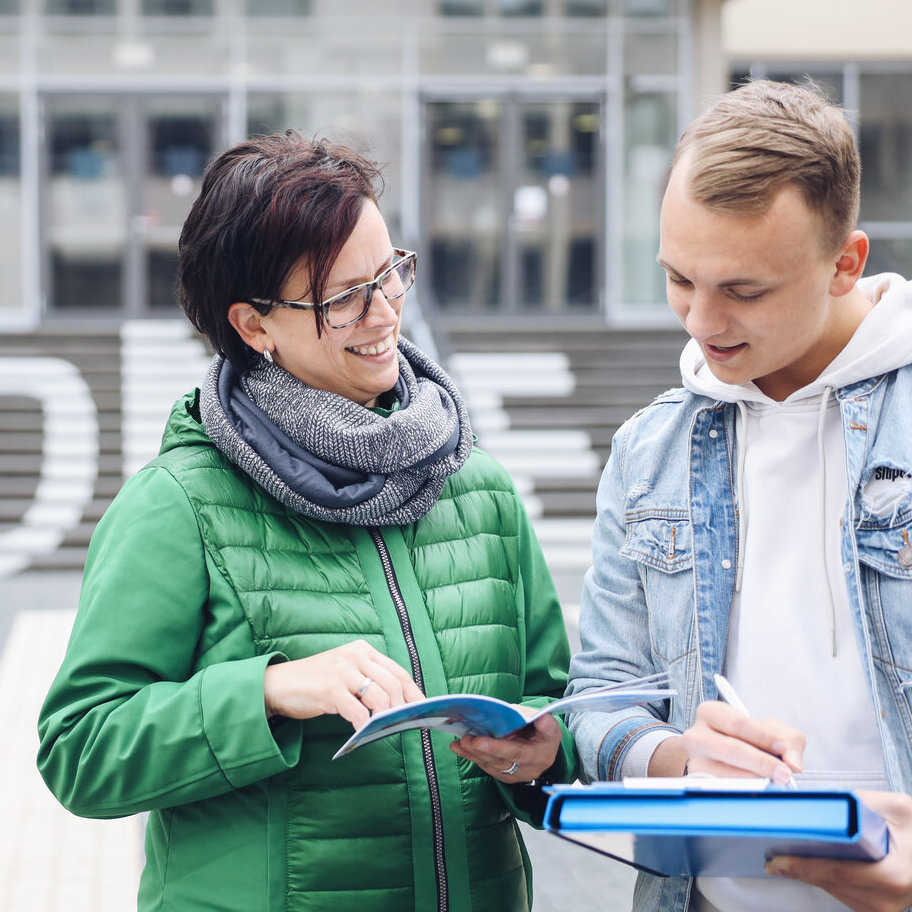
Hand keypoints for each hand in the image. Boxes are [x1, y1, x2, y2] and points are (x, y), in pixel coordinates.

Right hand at [264, 639, 424, 728]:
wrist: (278, 684)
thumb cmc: (316, 681)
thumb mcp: (346, 671)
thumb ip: (369, 680)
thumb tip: (399, 703)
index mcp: (362, 650)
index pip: (398, 670)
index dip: (414, 691)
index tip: (424, 707)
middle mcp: (355, 656)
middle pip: (393, 683)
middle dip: (404, 706)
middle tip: (408, 722)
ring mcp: (343, 672)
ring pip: (380, 697)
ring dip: (387, 717)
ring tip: (386, 728)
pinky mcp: (330, 690)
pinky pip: (357, 712)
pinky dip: (364, 725)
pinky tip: (363, 732)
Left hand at [449, 711, 561, 782]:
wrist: (544, 749)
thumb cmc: (544, 733)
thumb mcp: (551, 727)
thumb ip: (546, 724)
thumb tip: (542, 719)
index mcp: (540, 755)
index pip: (518, 753)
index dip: (497, 748)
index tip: (479, 741)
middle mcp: (527, 769)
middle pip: (501, 760)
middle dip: (481, 750)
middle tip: (466, 739)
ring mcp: (514, 774)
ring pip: (491, 765)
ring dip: (473, 753)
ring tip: (460, 742)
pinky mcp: (504, 775)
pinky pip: (485, 766)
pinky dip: (471, 756)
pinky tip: (458, 747)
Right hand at [681, 700, 804, 784]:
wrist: (724, 756)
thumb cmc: (747, 739)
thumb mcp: (769, 729)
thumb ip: (788, 739)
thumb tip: (793, 763)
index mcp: (710, 712)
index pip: (737, 723)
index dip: (763, 736)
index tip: (782, 748)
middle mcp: (696, 736)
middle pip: (731, 749)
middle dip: (762, 763)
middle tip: (784, 773)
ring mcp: (695, 761)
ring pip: (727, 774)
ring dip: (756, 780)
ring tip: (773, 781)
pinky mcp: (700, 784)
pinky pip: (725, 790)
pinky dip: (746, 791)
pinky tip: (758, 788)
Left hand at [766, 790, 911, 911]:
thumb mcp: (896, 806)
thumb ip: (861, 802)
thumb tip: (822, 802)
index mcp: (892, 875)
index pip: (837, 872)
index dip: (803, 865)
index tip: (777, 859)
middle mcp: (887, 899)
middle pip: (830, 883)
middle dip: (799, 867)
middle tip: (771, 854)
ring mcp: (882, 908)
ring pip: (833, 890)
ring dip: (810, 874)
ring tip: (785, 856)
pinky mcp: (877, 909)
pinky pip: (843, 893)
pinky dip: (825, 878)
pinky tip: (810, 862)